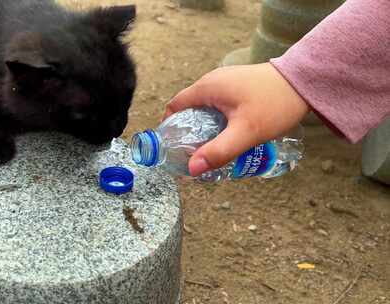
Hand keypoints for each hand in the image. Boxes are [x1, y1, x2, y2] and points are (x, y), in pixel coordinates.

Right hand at [164, 63, 309, 176]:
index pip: (174, 106)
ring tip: (212, 145)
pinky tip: (230, 131)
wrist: (304, 81)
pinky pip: (219, 102)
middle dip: (188, 129)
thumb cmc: (274, 104)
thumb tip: (192, 169)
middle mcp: (212, 80)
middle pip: (189, 107)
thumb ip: (218, 151)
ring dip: (204, 124)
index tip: (172, 146)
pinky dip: (217, 117)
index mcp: (206, 88)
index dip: (169, 126)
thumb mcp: (245, 133)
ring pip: (205, 105)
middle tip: (193, 152)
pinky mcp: (239, 83)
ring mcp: (226, 79)